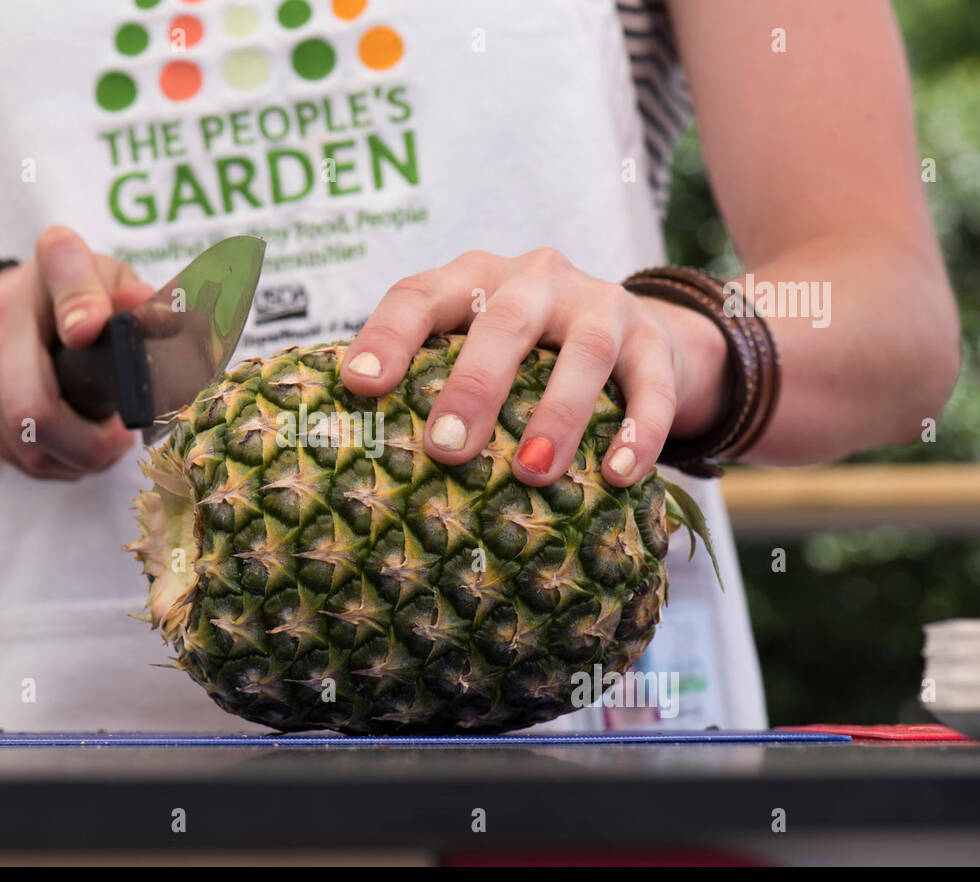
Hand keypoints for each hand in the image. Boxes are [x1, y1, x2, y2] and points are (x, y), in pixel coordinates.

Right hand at [0, 226, 153, 479]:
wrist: (2, 306)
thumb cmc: (78, 299)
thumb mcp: (118, 285)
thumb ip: (145, 304)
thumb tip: (161, 320)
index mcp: (53, 263)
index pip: (67, 276)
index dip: (81, 306)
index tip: (89, 333)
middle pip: (34, 406)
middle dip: (89, 444)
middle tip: (121, 440)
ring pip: (25, 444)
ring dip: (76, 459)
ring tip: (104, 445)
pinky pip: (13, 455)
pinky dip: (54, 463)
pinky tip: (75, 449)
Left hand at [340, 248, 727, 486]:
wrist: (632, 332)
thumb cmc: (525, 355)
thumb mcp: (474, 346)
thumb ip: (429, 380)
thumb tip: (356, 454)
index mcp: (475, 278)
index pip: (420, 295)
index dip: (387, 336)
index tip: (359, 384)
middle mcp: (537, 280)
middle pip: (504, 322)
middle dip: (474, 386)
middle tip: (446, 448)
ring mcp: (600, 305)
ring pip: (585, 351)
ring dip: (558, 415)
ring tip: (532, 473)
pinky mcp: (653, 342)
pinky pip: (650, 386)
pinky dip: (637, 431)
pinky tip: (618, 474)